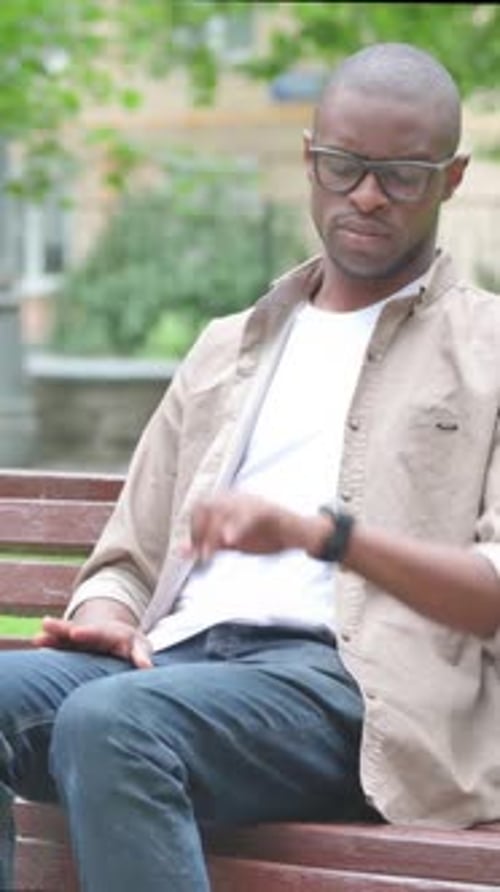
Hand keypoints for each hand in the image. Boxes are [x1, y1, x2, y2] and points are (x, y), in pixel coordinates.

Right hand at [33, 615, 152, 668]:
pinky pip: (59, 642)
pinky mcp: (72, 643)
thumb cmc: (132, 645)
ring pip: (65, 634)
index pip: (99, 633)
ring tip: (37, 637)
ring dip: (53, 634)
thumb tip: (147, 667)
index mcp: (110, 634)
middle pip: (77, 629)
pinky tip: (37, 641)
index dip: (88, 633)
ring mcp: (81, 637)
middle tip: (49, 625)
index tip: (76, 633)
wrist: (120, 635)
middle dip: (64, 629)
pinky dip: (50, 641)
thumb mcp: (140, 646)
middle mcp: (93, 632)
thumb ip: (141, 655)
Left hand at [186, 491, 311, 561]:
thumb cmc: (262, 534)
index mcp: (225, 502)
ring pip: (222, 511)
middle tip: (201, 553)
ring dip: (212, 534)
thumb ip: (207, 543)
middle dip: (198, 530)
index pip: (198, 508)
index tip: (193, 550)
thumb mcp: (230, 539)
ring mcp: (249, 503)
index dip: (192, 529)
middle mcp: (234, 498)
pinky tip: (229, 540)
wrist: (294, 533)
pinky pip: (246, 517)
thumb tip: (182, 551)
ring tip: (209, 554)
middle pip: (205, 506)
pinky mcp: (264, 511)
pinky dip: (235, 528)